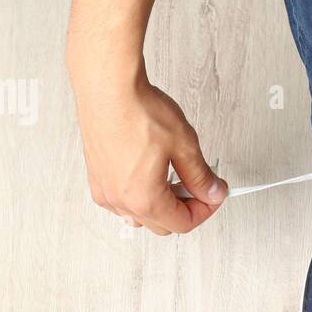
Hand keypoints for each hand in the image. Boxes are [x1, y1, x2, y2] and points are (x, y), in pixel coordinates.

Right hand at [69, 61, 225, 235]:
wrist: (106, 87)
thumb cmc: (137, 111)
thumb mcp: (184, 145)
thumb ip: (201, 176)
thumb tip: (212, 192)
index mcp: (143, 199)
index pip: (183, 223)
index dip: (205, 210)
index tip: (214, 194)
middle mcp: (119, 200)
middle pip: (162, 223)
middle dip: (185, 207)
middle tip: (199, 185)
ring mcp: (104, 190)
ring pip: (141, 214)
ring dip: (163, 203)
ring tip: (175, 175)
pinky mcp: (96, 176)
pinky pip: (123, 201)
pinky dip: (142, 194)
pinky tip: (152, 171)